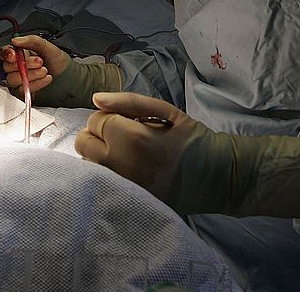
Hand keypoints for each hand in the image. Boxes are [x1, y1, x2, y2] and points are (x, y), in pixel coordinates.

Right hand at [2, 35, 122, 108]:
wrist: (69, 77)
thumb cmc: (59, 62)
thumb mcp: (48, 46)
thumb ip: (32, 40)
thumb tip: (15, 40)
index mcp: (21, 53)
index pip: (5, 52)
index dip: (7, 54)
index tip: (15, 55)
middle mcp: (17, 66)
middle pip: (8, 66)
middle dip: (25, 64)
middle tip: (40, 62)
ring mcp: (19, 80)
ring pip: (14, 79)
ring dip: (31, 74)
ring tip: (45, 71)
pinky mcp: (23, 92)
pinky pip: (22, 89)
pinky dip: (35, 84)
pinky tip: (46, 79)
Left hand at [75, 92, 299, 217]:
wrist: (215, 176)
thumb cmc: (191, 139)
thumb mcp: (165, 110)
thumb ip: (128, 102)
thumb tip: (96, 99)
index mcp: (131, 138)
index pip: (95, 120)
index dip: (110, 116)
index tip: (127, 121)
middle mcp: (120, 164)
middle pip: (83, 143)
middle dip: (98, 134)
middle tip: (122, 136)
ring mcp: (121, 186)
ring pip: (88, 163)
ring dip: (100, 154)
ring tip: (126, 153)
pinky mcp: (125, 200)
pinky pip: (100, 181)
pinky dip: (106, 172)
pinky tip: (127, 169)